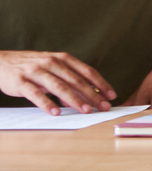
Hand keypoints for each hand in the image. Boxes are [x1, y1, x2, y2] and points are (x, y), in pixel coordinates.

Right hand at [0, 50, 115, 113]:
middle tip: (103, 107)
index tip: (111, 95)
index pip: (86, 71)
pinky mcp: (20, 81)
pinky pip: (35, 94)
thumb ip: (67, 79)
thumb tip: (84, 97)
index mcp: (61, 58)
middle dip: (92, 94)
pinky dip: (46, 103)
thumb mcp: (51, 67)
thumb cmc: (30, 66)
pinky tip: (55, 112)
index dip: (100, 83)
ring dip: (74, 100)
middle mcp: (50, 63)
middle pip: (76, 80)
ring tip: (85, 111)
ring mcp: (35, 71)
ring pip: (59, 86)